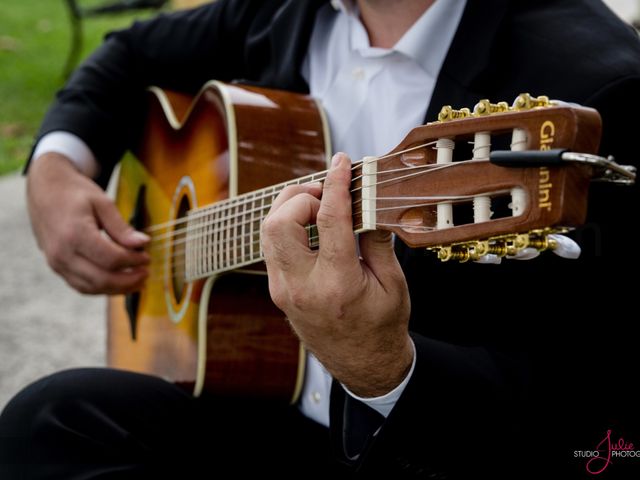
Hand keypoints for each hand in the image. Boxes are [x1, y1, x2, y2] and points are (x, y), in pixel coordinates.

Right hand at [27, 152, 149, 293]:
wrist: (45, 190)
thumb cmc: (75, 193)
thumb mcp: (102, 202)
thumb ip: (121, 227)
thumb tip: (143, 243)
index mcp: (74, 234)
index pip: (111, 259)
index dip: (133, 261)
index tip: (147, 257)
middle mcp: (62, 253)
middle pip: (102, 279)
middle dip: (128, 280)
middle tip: (146, 273)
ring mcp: (56, 263)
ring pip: (91, 288)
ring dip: (117, 288)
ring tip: (138, 281)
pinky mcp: (56, 267)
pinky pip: (81, 286)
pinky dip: (102, 288)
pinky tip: (119, 281)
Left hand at [261, 153, 412, 396]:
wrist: (362, 365)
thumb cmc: (381, 326)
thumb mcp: (392, 283)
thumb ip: (376, 240)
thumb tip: (367, 201)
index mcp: (337, 284)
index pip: (329, 220)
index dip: (335, 183)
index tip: (340, 162)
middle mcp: (302, 287)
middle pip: (279, 223)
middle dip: (300, 195)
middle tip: (325, 192)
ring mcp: (284, 291)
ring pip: (268, 233)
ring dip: (289, 209)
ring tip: (318, 205)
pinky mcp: (279, 291)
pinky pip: (272, 248)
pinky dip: (287, 226)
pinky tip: (309, 224)